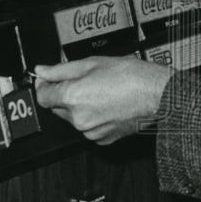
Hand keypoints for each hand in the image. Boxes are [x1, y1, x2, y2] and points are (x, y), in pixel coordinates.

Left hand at [34, 56, 171, 144]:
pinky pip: (90, 127)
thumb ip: (62, 69)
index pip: (42, 96)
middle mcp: (78, 118)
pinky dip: (94, 117)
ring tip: (102, 91)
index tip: (49, 79)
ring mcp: (90, 131)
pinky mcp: (103, 139)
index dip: (44, 85)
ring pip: (74, 118)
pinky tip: (108, 104)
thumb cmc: (132, 76)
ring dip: (81, 106)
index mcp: (72, 97)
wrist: (158, 94)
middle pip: (58, 107)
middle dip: (66, 94)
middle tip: (86, 80)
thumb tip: (42, 71)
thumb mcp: (94, 63)